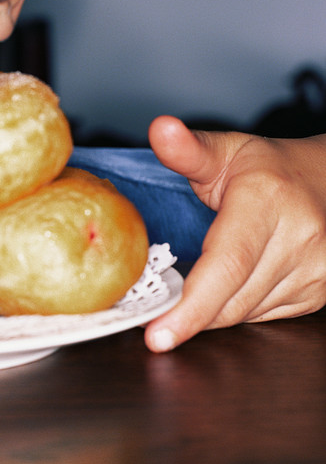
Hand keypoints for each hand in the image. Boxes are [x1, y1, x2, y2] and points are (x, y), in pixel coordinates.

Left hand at [144, 116, 325, 350]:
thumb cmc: (267, 168)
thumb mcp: (224, 151)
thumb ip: (188, 150)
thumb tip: (160, 129)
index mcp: (268, 201)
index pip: (226, 265)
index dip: (190, 307)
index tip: (157, 335)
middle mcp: (300, 237)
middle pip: (232, 299)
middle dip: (188, 314)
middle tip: (154, 318)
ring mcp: (316, 269)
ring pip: (244, 313)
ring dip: (212, 310)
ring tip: (191, 289)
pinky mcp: (319, 293)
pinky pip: (262, 316)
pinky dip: (235, 308)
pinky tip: (225, 286)